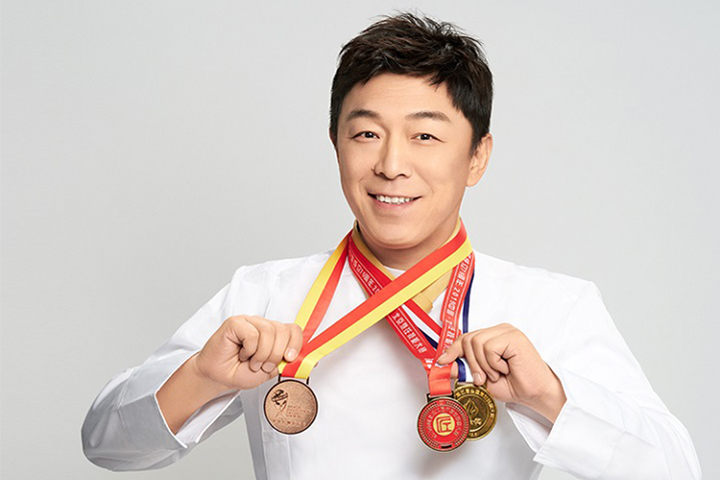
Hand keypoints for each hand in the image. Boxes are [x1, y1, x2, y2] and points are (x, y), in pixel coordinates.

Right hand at [192, 315, 302, 391]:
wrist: (218, 377)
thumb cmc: (240, 372)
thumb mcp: (269, 371)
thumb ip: (284, 363)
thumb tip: (302, 360)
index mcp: (274, 335)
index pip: (293, 330)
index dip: (296, 344)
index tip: (290, 358)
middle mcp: (264, 325)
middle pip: (283, 330)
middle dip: (276, 354)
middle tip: (265, 366)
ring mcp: (250, 322)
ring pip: (268, 331)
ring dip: (262, 354)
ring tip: (252, 362)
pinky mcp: (236, 322)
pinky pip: (252, 334)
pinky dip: (249, 350)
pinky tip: (242, 354)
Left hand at [437, 323, 565, 421]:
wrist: (534, 393)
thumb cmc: (513, 385)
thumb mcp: (481, 378)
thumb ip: (464, 369)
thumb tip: (443, 366)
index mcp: (492, 337)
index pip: (465, 338)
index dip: (452, 350)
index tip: (441, 361)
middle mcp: (498, 331)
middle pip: (468, 339)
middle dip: (471, 363)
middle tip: (482, 378)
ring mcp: (506, 331)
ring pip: (476, 343)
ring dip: (484, 365)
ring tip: (498, 373)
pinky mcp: (513, 336)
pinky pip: (489, 347)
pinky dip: (494, 363)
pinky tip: (506, 368)